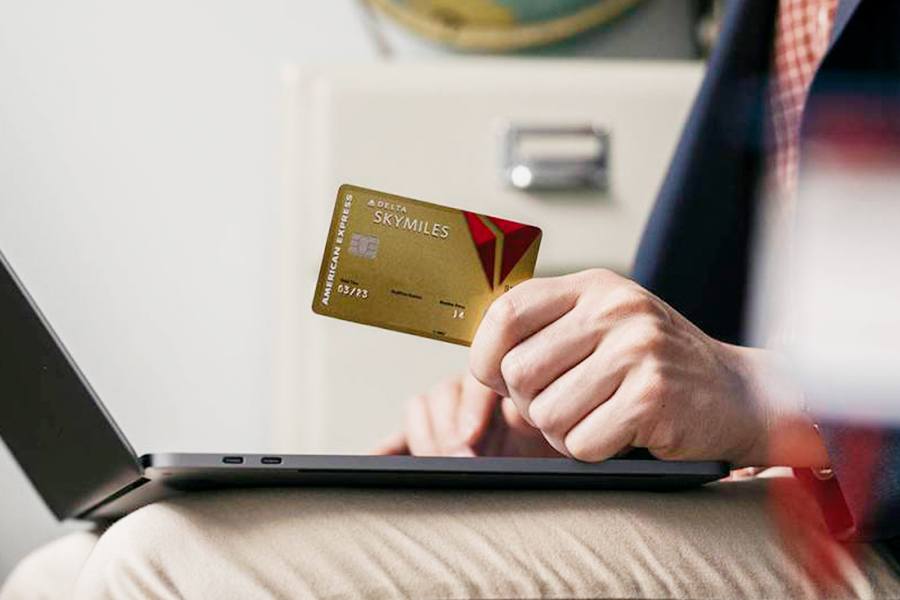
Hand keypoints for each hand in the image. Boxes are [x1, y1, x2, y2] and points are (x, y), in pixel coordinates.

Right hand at [374, 374, 560, 457]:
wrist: (534, 468)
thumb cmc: (536, 449)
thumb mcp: (536, 435)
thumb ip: (525, 419)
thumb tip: (515, 409)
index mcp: (493, 381)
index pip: (473, 380)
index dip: (469, 407)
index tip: (472, 436)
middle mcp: (464, 390)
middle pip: (440, 394)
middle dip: (448, 431)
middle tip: (458, 459)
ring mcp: (440, 412)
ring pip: (418, 409)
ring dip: (426, 439)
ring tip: (438, 465)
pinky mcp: (421, 435)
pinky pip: (396, 436)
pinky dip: (386, 449)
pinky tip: (376, 459)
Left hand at [468, 269, 829, 467]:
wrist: (739, 392)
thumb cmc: (656, 363)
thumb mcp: (606, 324)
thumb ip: (549, 328)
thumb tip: (481, 359)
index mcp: (594, 287)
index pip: (506, 312)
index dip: (486, 355)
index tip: (496, 377)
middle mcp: (614, 309)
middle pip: (518, 373)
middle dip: (530, 404)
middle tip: (566, 404)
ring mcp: (636, 351)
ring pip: (545, 414)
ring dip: (564, 431)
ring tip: (599, 416)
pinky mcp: (651, 397)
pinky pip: (581, 443)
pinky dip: (593, 449)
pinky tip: (621, 432)